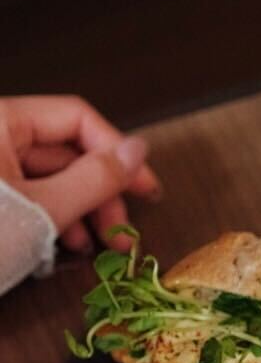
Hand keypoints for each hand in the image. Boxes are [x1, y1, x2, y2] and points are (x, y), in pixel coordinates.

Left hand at [0, 95, 161, 253]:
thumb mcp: (44, 209)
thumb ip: (95, 178)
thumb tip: (137, 150)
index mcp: (0, 121)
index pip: (76, 118)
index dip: (117, 152)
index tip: (144, 187)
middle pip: (65, 151)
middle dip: (101, 193)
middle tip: (125, 228)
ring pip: (50, 175)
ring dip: (83, 210)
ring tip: (101, 244)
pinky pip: (29, 191)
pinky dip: (53, 215)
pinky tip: (68, 242)